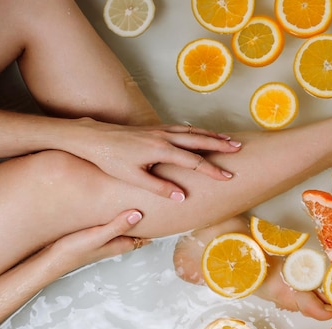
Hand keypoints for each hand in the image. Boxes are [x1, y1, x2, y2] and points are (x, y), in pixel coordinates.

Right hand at [46, 209, 149, 273]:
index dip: (156, 225)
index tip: (167, 212)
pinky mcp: (93, 234)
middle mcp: (115, 242)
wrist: (49, 260)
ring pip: (125, 227)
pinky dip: (117, 216)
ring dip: (132, 217)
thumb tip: (139, 214)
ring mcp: (105, 239)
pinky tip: (114, 206)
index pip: (146, 236)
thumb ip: (117, 226)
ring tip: (141, 201)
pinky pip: (112, 224)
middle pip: (138, 230)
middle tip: (158, 202)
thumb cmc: (73, 251)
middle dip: (147, 220)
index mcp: (120, 244)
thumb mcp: (97, 236)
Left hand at [72, 118, 240, 199]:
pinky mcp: (154, 128)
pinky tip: (203, 134)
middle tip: (239, 148)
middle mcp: (164, 137)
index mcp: (160, 150)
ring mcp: (160, 130)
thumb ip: (159, 187)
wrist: (92, 138)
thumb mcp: (133, 178)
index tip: (228, 177)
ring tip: (229, 140)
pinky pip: (183, 128)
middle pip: (199, 140)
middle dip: (220, 145)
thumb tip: (181, 196)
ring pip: (192, 132)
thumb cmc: (110, 160)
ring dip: (212, 135)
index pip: (194, 162)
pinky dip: (198, 131)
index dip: (213, 170)